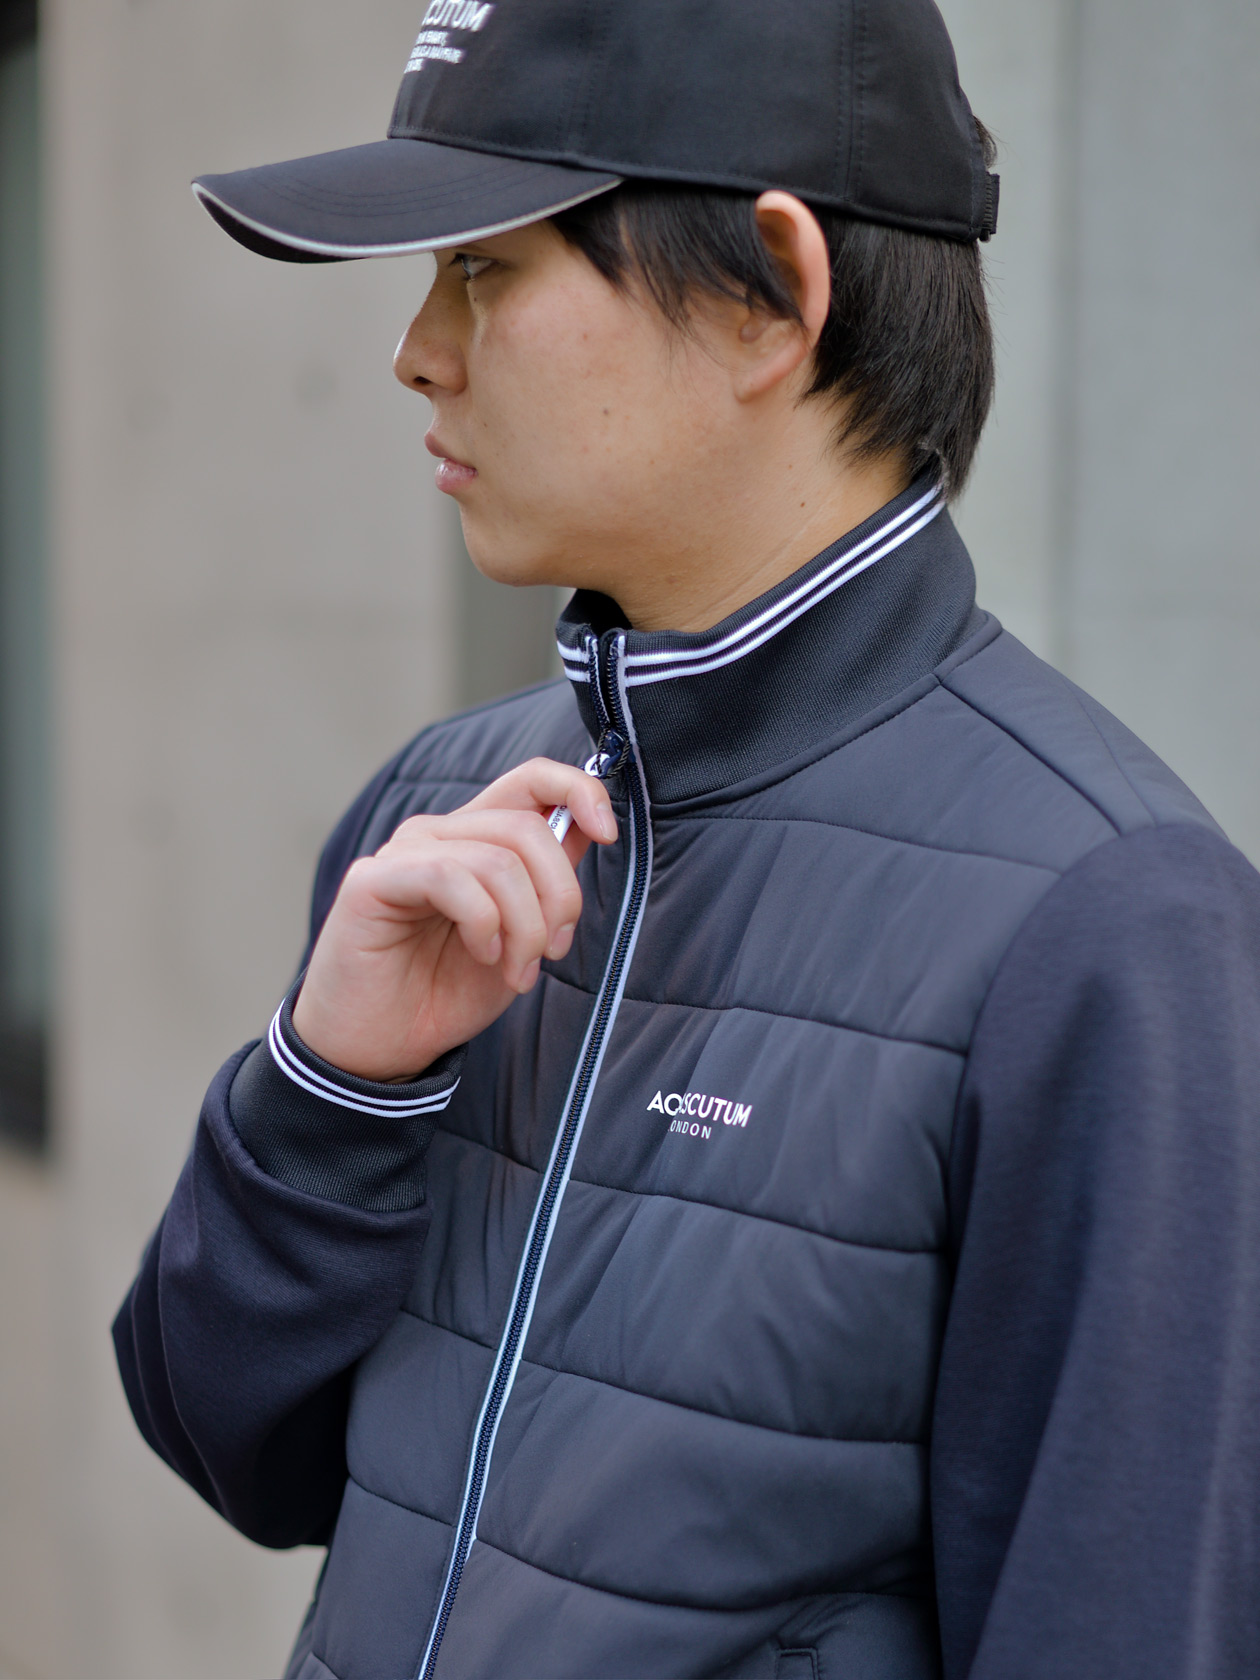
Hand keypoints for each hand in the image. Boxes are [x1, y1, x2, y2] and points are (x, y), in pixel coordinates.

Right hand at [291, 758, 616, 1080]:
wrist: (381, 1047)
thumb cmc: (445, 991)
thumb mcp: (521, 935)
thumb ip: (547, 881)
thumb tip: (590, 827)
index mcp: (477, 839)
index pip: (531, 779)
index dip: (579, 790)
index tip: (608, 834)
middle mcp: (439, 834)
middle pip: (526, 828)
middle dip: (559, 896)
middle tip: (553, 952)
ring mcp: (404, 853)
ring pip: (497, 860)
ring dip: (525, 927)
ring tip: (517, 971)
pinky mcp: (372, 880)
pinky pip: (449, 878)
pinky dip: (483, 922)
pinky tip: (482, 954)